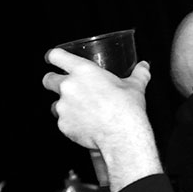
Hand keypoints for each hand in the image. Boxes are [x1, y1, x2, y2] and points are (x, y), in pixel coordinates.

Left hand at [42, 49, 161, 191]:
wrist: (122, 136)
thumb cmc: (127, 109)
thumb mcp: (135, 86)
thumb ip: (139, 74)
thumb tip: (145, 66)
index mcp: (83, 71)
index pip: (56, 56)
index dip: (53, 56)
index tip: (54, 59)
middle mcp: (69, 87)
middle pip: (47, 79)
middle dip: (53, 82)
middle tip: (64, 86)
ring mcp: (63, 107)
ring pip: (54, 104)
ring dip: (64, 106)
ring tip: (81, 111)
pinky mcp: (63, 126)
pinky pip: (63, 122)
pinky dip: (71, 123)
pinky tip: (86, 126)